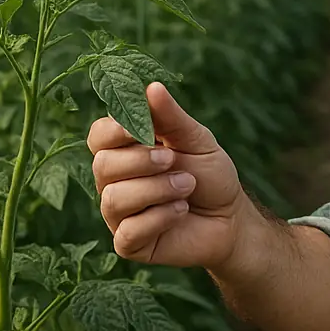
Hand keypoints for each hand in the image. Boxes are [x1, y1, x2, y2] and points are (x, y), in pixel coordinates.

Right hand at [87, 82, 244, 267]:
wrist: (231, 217)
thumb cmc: (209, 174)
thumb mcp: (196, 139)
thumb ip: (171, 117)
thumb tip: (151, 87)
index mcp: (124, 150)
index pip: (98, 136)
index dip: (115, 131)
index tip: (145, 131)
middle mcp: (113, 181)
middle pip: (102, 166)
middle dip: (142, 161)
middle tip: (173, 160)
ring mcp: (118, 214)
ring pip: (114, 199)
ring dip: (157, 190)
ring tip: (187, 187)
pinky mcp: (129, 243)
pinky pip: (129, 231)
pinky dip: (161, 217)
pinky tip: (181, 210)